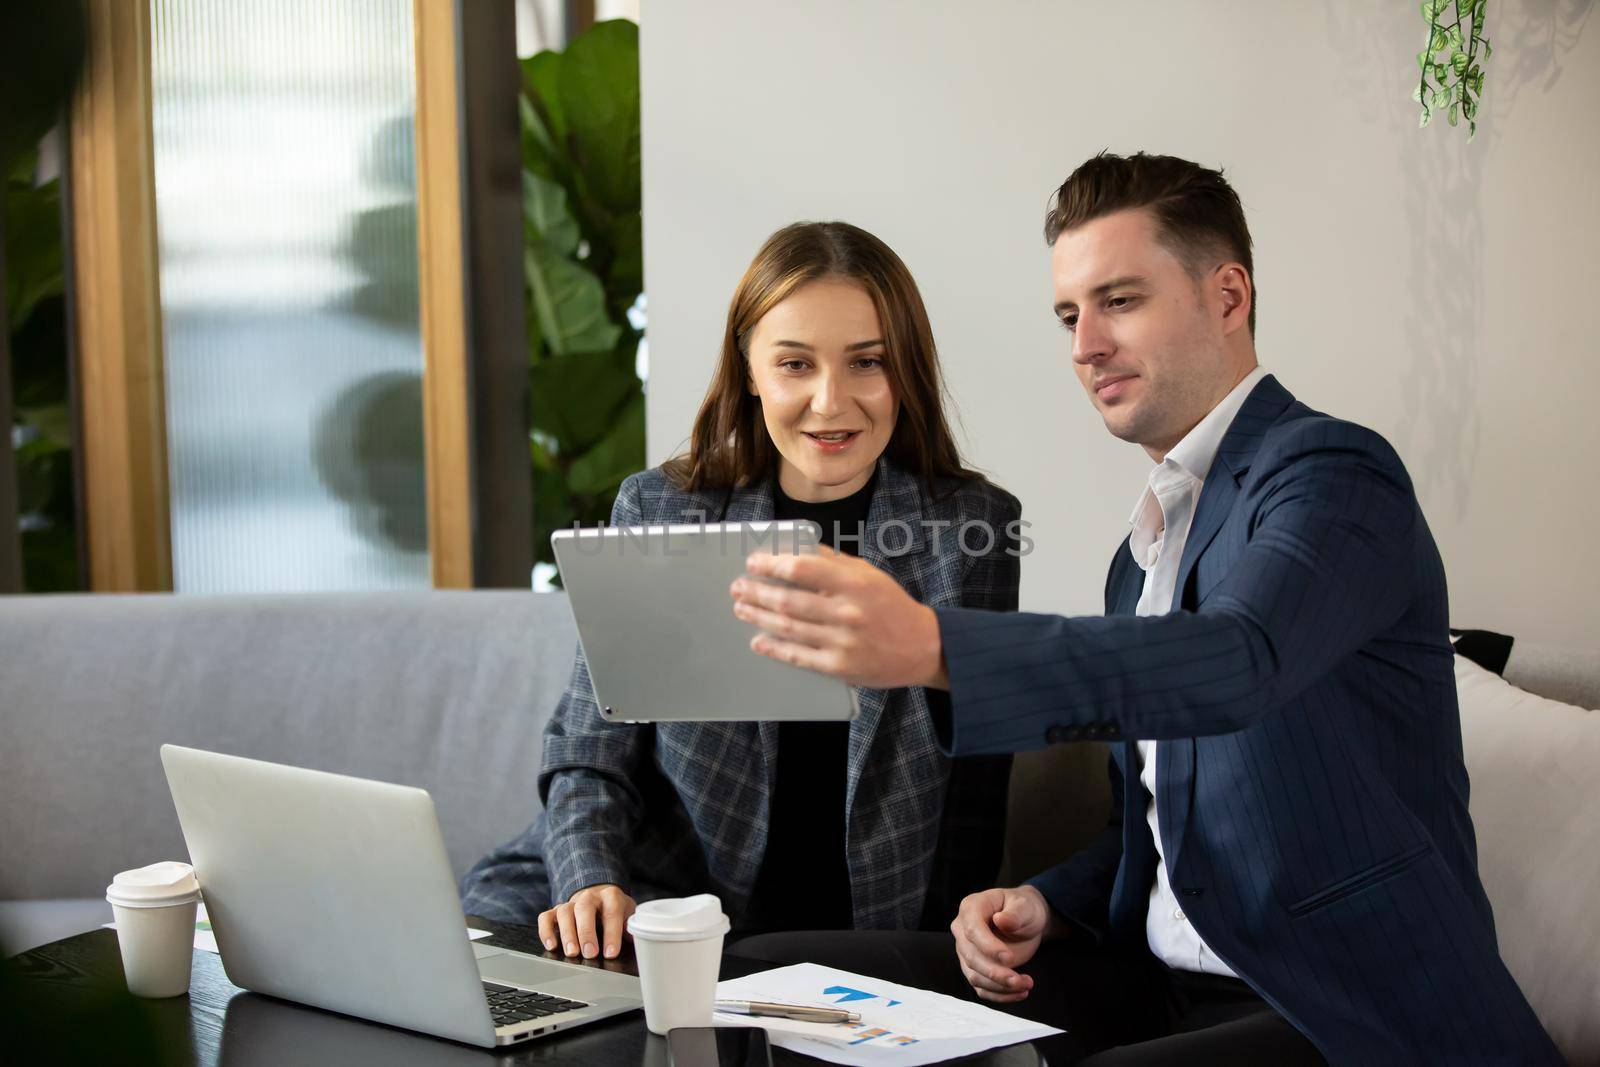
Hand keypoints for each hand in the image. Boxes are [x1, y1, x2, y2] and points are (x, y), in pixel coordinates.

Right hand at [537, 884, 635, 959]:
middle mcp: (589, 896)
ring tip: (572, 953)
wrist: (599, 896)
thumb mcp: (628, 916)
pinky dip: (546, 931)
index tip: (611, 953)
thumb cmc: (615, 911)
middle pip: (585, 908)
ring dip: (567, 933)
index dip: (612, 932)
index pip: (612, 911)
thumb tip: (640, 944)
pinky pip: (546, 917)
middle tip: (590, 954)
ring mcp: (571, 902)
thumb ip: (632, 929)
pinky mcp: (555, 910)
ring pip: (564, 912)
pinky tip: (552, 946)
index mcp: (611, 896)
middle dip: (587, 932)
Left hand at [730, 546, 947, 689]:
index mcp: (853, 582)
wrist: (922, 646)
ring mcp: (842, 641)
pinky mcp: (839, 667)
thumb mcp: (867, 573)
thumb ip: (832, 560)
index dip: (772, 564)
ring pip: (788, 627)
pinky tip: (758, 641)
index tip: (753, 563)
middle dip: (756, 592)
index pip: (802, 568)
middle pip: (788, 600)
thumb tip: (794, 548)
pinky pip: (798, 656)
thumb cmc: (891, 605)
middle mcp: (846, 611)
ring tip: (741, 608)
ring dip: (758, 617)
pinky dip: (774, 648)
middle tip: (738, 587)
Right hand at [950, 886, 1057, 1002]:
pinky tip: (1019, 993)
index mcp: (971, 908)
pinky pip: (981, 988)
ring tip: (1026, 985)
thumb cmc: (1023, 908)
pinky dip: (999, 995)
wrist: (1025, 921)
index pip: (972, 930)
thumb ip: (1015, 913)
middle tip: (1020, 980)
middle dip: (995, 972)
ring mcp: (965, 951)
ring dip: (1000, 986)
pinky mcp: (974, 969)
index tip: (1009, 958)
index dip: (988, 946)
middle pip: (971, 957)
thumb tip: (1001, 920)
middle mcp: (962, 930)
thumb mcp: (1024, 906)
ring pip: (974, 975)